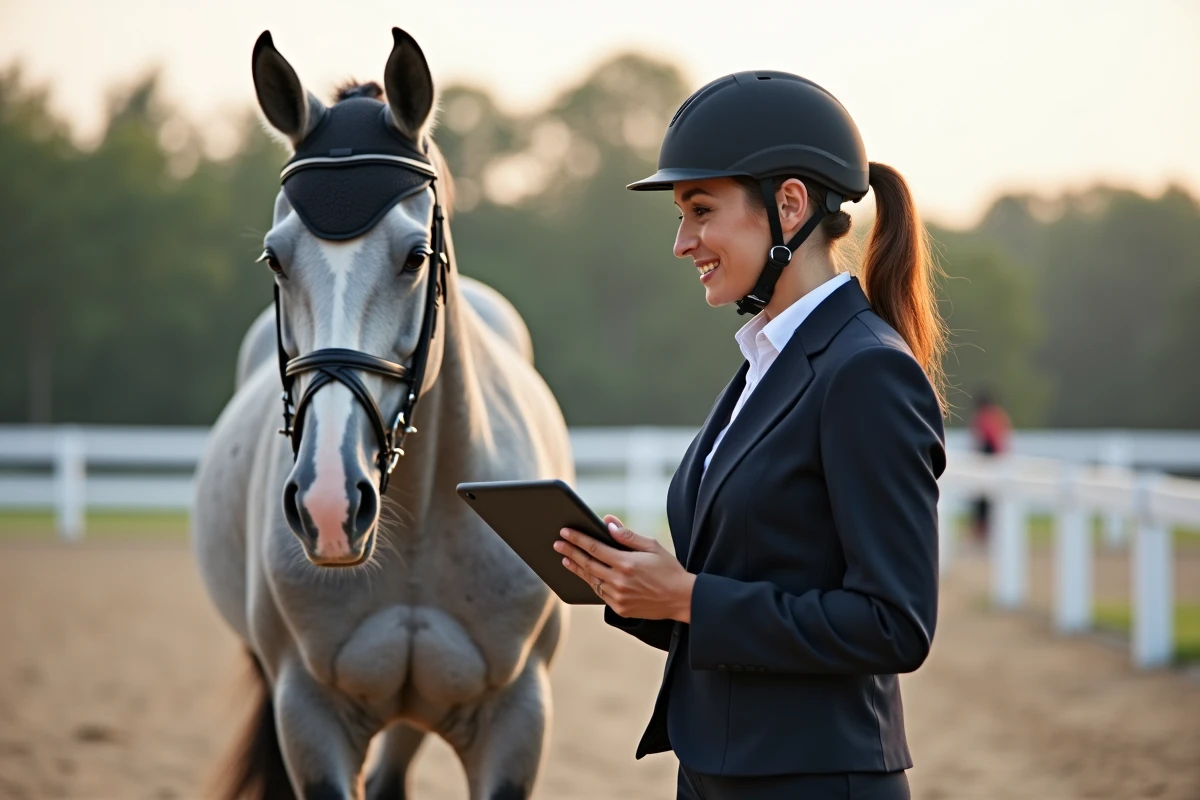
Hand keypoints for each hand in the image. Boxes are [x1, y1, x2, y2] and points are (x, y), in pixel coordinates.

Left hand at [554, 515, 695, 621]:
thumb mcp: (651, 546)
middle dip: (570, 552)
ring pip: (591, 580)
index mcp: (627, 563)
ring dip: (577, 568)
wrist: (681, 599)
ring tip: (566, 559)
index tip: (565, 532)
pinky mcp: (620, 608)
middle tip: (557, 544)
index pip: (595, 548)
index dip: (577, 539)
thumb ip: (627, 535)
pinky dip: (591, 582)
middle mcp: (619, 581)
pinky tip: (585, 574)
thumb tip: (608, 522)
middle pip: (588, 564)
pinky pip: (600, 593)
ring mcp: (618, 597)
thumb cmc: (668, 569)